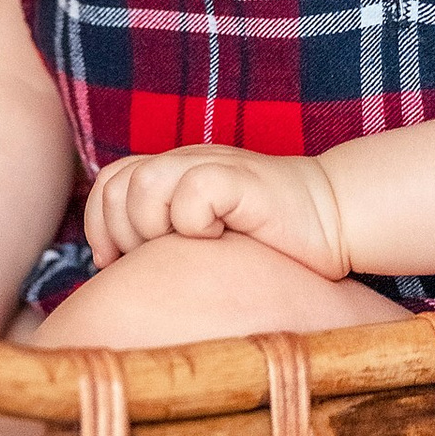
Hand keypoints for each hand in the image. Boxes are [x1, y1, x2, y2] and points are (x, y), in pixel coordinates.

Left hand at [83, 149, 348, 282]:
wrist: (334, 220)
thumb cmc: (270, 243)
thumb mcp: (205, 240)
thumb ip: (163, 241)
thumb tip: (112, 273)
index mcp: (173, 173)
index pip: (108, 183)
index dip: (100, 224)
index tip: (117, 261)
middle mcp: (186, 162)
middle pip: (118, 184)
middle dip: (122, 233)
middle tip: (154, 257)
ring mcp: (213, 166)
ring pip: (146, 186)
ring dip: (156, 226)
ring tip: (188, 246)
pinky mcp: (240, 179)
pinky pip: (192, 194)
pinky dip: (196, 223)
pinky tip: (219, 238)